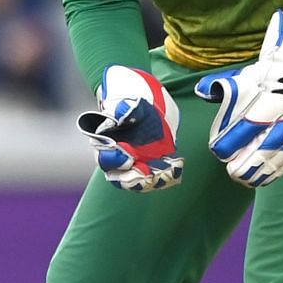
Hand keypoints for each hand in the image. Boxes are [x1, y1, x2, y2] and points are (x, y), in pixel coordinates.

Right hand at [76, 64, 183, 192]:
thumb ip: (124, 109)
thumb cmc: (129, 102)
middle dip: (133, 178)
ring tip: (165, 172)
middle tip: (146, 173)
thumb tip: (121, 112)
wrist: (145, 104)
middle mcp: (118, 159)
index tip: (127, 155)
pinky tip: (176, 166)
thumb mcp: (126, 101)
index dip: (115, 159)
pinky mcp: (153, 163)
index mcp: (106, 144)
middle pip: (120, 177)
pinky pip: (158, 175)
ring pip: (139, 181)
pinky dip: (167, 175)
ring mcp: (135, 163)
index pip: (106, 159)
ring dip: (152, 180)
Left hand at [195, 10, 282, 186]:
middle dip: (250, 160)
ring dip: (262, 170)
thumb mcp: (241, 77)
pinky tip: (259, 178)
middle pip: (271, 141)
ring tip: (242, 178)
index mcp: (275, 97)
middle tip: (231, 171)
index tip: (219, 151)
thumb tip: (202, 91)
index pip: (254, 122)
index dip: (236, 139)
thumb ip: (220, 85)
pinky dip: (275, 171)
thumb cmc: (261, 80)